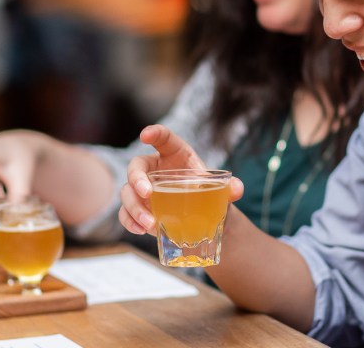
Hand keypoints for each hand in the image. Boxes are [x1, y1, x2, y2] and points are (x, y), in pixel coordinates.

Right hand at [119, 124, 243, 235]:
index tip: (145, 135)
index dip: (153, 133)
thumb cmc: (209, 193)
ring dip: (134, 207)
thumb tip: (238, 189)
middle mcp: (155, 169)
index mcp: (175, 155)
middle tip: (147, 193)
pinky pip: (125, 213)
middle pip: (136, 166)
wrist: (204, 216)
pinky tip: (141, 230)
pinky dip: (130, 222)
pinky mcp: (139, 209)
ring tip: (150, 222)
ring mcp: (143, 189)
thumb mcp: (220, 189)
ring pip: (127, 192)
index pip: (162, 138)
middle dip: (136, 179)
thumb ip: (231, 188)